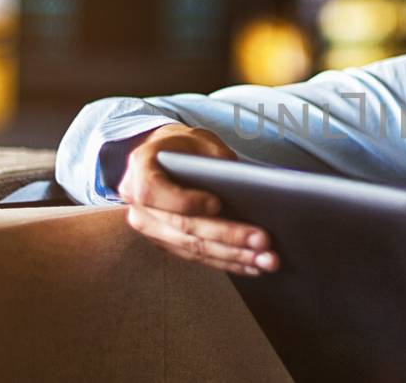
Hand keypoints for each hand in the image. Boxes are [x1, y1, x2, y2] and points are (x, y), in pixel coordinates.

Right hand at [119, 123, 278, 275]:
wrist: (166, 158)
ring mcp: (150, 229)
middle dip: (227, 236)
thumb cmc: (186, 147)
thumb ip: (216, 160)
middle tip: (262, 241)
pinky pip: (197, 257)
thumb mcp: (200, 140)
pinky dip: (227, 262)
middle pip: (183, 227)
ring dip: (233, 256)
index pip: (154, 192)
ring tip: (266, 260)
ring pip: (193, 248)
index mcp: (141, 169)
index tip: (217, 204)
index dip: (186, 201)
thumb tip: (248, 187)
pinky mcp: (166, 245)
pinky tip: (253, 266)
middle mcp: (138, 205)